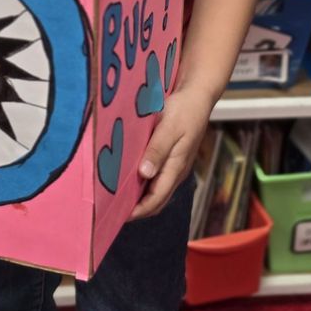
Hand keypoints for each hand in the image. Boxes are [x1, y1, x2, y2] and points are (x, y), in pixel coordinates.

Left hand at [128, 84, 214, 220]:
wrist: (198, 96)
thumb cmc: (184, 110)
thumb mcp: (169, 128)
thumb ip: (157, 150)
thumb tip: (144, 174)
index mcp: (176, 168)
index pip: (156, 200)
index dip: (138, 211)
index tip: (117, 215)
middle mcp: (176, 171)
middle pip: (156, 200)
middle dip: (137, 209)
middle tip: (111, 209)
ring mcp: (174, 165)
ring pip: (155, 190)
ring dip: (138, 196)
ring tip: (115, 195)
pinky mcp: (171, 157)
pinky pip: (156, 177)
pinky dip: (142, 183)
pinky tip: (127, 175)